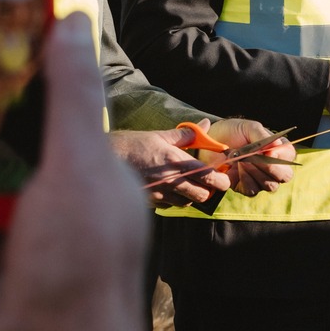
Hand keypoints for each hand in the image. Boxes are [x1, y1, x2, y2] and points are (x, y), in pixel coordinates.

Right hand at [110, 128, 232, 208]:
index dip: (221, 179)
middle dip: (209, 190)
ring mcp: (161, 193)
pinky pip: (171, 205)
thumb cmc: (133, 145)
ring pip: (188, 202)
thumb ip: (186, 134)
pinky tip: (170, 188)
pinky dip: (176, 199)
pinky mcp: (152, 202)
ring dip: (192, 196)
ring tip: (187, 184)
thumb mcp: (160, 135)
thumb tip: (205, 125)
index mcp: (176, 161)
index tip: (223, 177)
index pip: (209, 177)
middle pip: (203, 195)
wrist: (105, 160)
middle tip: (206, 181)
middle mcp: (171, 180)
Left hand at [201, 119, 295, 196]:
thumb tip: (276, 147)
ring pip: (270, 186)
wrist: (211, 140)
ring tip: (242, 160)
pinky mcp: (245, 187)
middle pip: (285, 176)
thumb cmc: (234, 131)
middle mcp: (272, 167)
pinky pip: (252, 191)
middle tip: (256, 159)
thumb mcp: (248, 128)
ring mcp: (260, 179)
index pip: (289, 156)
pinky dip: (245, 180)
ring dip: (256, 173)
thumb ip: (262, 136)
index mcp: (277, 149)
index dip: (282, 157)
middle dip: (272, 169)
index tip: (269, 152)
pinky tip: (237, 168)